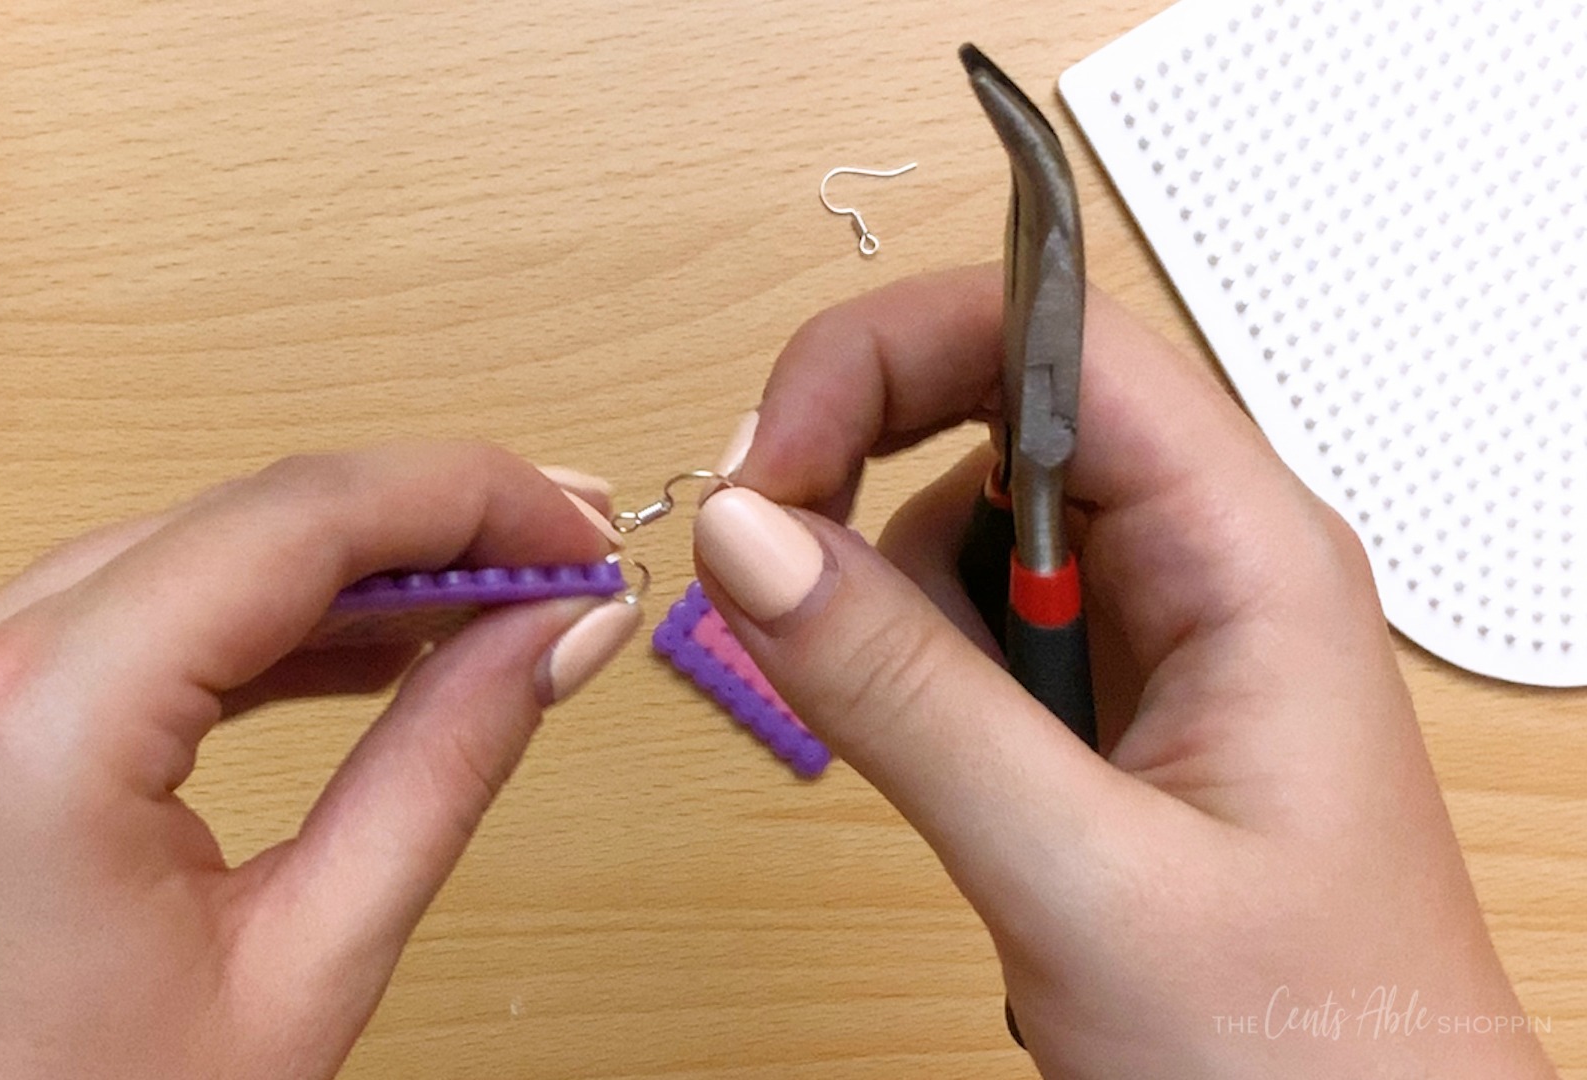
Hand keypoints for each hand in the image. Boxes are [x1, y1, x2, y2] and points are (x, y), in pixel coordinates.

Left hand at [0, 444, 638, 1079]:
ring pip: (170, 556)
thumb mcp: (300, 974)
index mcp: (30, 727)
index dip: (465, 500)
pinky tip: (350, 646)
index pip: (292, 520)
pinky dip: (236, 623)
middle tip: (560, 558)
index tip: (578, 528)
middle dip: (416, 527)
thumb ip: (441, 769)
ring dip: (334, 571)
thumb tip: (556, 631)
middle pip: (233, 521)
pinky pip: (101, 621)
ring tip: (484, 601)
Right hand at [691, 267, 1557, 1078]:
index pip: (1053, 340)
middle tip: (774, 570)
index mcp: (1250, 553)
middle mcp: (1205, 562)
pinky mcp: (1107, 699)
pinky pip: (968, 620)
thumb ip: (906, 695)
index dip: (887, 358)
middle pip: (990, 400)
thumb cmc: (1310, 1050)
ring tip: (912, 737)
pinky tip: (945, 768)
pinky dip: (905, 667)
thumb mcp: (1081, 875)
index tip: (770, 464)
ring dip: (882, 596)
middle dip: (858, 463)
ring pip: (960, 515)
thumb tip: (750, 537)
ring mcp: (1154, 630)